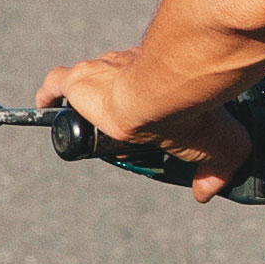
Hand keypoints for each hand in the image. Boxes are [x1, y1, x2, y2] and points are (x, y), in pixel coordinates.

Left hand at [33, 47, 254, 196]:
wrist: (167, 93)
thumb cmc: (194, 112)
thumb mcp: (219, 146)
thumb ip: (216, 170)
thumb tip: (205, 194)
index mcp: (161, 77)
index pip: (144, 92)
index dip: (141, 111)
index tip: (144, 130)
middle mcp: (130, 68)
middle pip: (115, 87)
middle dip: (115, 106)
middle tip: (118, 134)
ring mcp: (102, 73)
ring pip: (86, 84)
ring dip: (84, 102)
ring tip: (83, 125)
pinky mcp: (79, 81)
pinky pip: (56, 84)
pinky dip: (49, 95)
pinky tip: (46, 106)